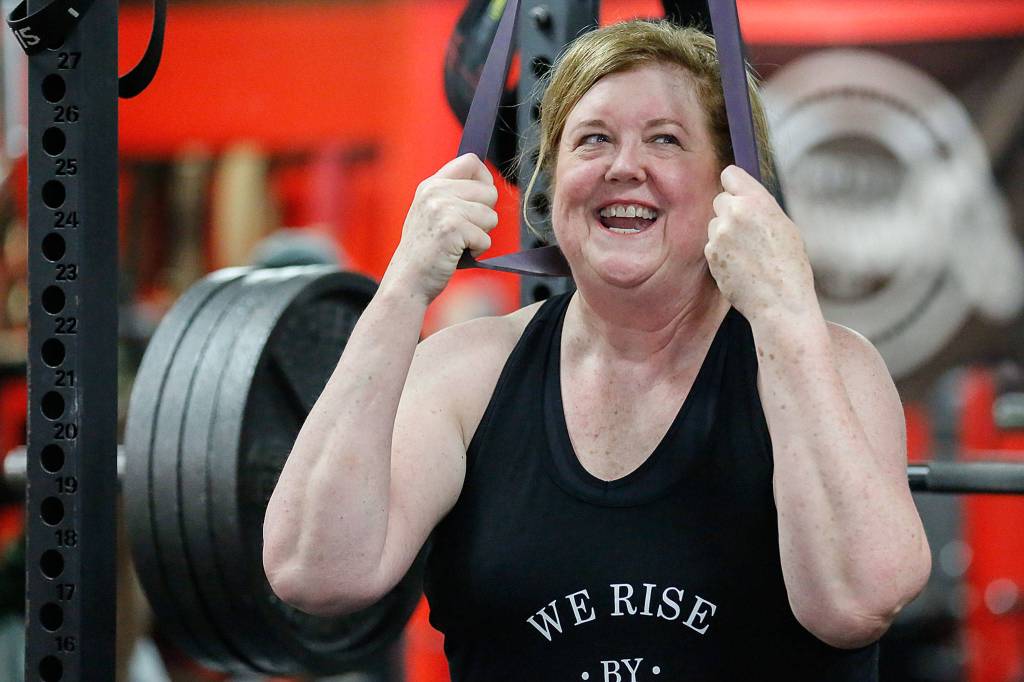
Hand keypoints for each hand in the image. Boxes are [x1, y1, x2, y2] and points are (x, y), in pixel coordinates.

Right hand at [383, 154, 498, 302]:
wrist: (407, 280)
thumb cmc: (424, 251)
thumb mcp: (430, 213)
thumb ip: (452, 195)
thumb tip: (487, 186)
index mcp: (431, 185)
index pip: (471, 161)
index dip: (485, 179)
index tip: (481, 199)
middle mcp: (435, 192)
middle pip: (489, 191)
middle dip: (485, 215)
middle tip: (465, 231)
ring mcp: (443, 209)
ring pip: (491, 217)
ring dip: (481, 235)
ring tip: (459, 243)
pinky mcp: (452, 229)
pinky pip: (485, 238)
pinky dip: (477, 251)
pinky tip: (457, 254)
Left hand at [705, 166, 817, 323]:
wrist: (780, 300)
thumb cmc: (790, 265)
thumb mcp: (784, 225)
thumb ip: (761, 207)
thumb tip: (744, 198)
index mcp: (757, 201)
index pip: (730, 174)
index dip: (733, 185)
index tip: (737, 193)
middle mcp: (734, 213)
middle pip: (719, 199)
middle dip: (729, 211)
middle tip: (746, 230)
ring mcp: (719, 234)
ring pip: (714, 224)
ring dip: (724, 233)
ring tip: (746, 252)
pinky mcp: (710, 254)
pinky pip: (711, 245)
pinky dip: (721, 252)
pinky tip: (739, 265)